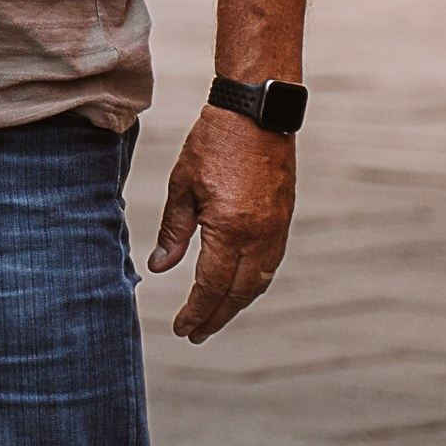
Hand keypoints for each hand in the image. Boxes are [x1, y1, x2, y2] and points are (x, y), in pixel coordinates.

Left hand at [149, 107, 295, 342]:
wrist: (257, 111)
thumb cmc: (215, 142)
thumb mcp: (183, 186)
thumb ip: (174, 231)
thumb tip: (160, 267)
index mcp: (230, 230)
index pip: (211, 287)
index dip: (195, 312)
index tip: (181, 328)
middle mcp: (259, 237)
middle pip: (238, 294)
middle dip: (216, 317)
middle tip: (196, 333)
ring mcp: (276, 229)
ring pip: (258, 282)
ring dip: (236, 303)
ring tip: (214, 315)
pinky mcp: (284, 219)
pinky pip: (270, 264)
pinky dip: (253, 282)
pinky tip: (238, 286)